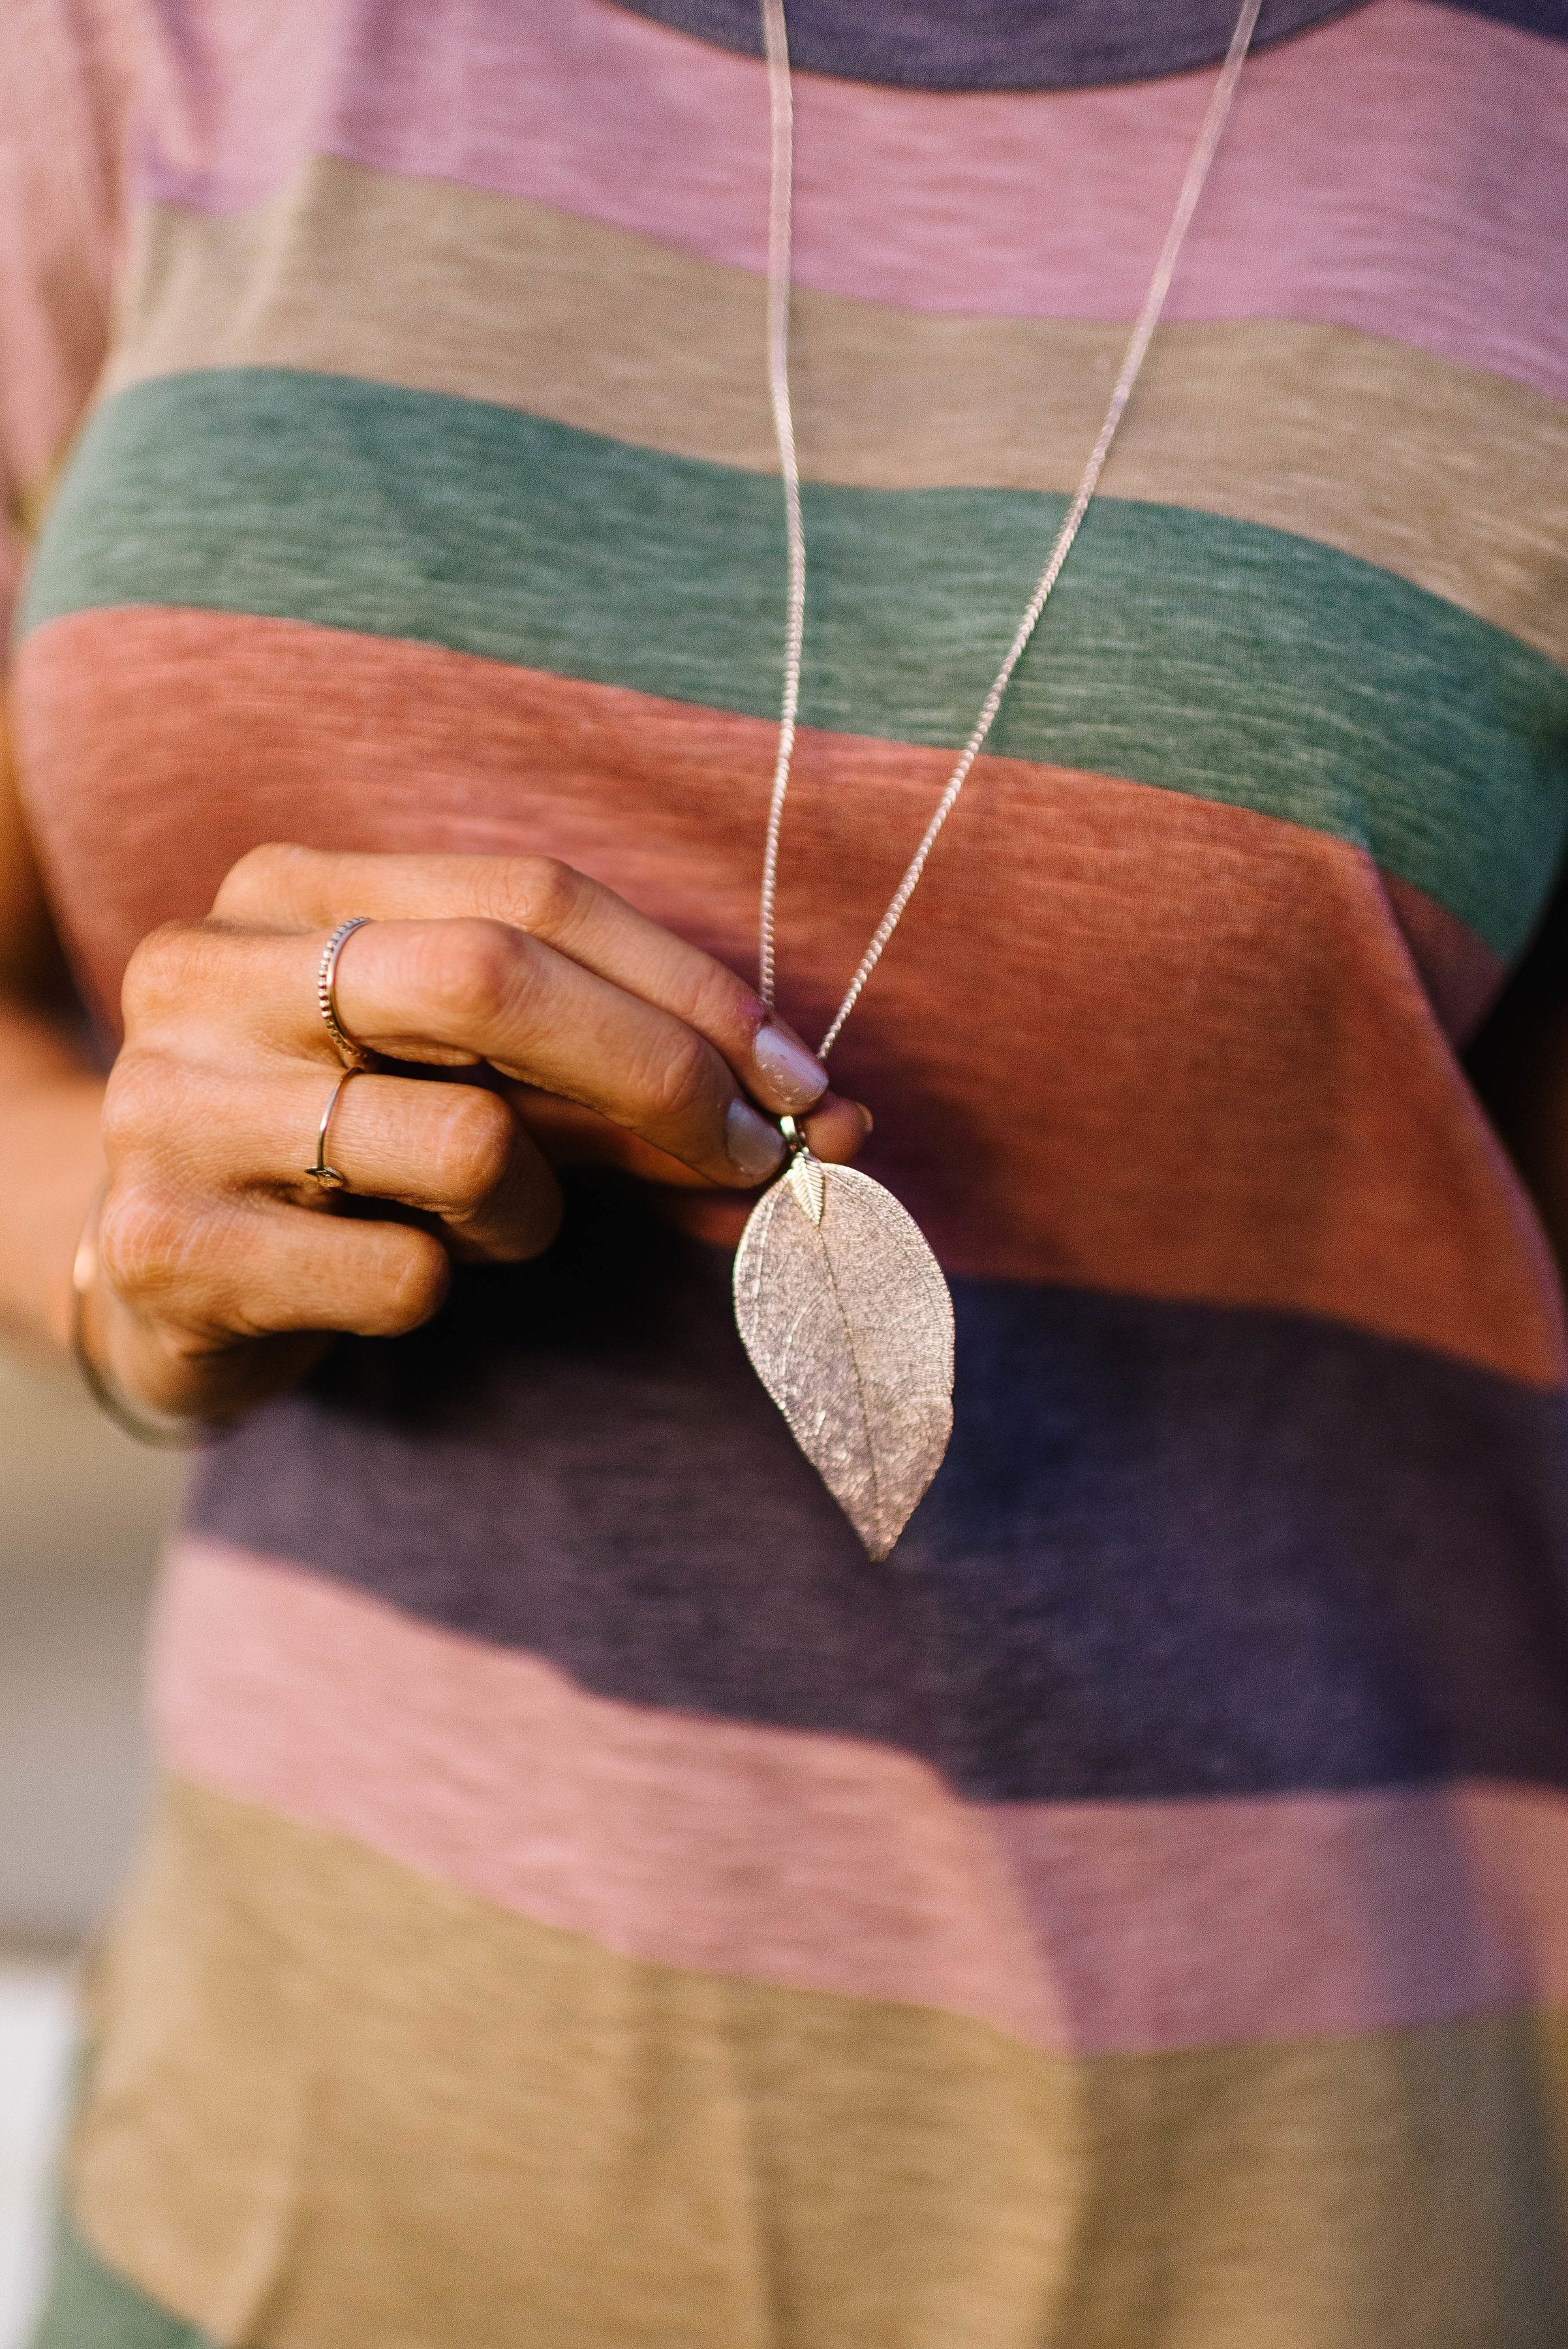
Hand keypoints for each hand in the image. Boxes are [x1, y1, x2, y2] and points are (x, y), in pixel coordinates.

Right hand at [90, 845, 866, 1420]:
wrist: (156, 1273)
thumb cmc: (355, 1159)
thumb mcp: (487, 1090)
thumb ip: (631, 1090)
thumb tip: (830, 1122)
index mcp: (293, 889)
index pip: (531, 893)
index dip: (690, 987)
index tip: (800, 1081)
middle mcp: (213, 971)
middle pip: (493, 977)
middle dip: (660, 1071)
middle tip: (752, 1158)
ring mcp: (175, 1104)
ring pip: (466, 1143)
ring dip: (533, 1212)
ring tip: (483, 1226)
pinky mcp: (166, 1245)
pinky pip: (403, 1275)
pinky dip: (443, 1290)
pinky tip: (387, 1278)